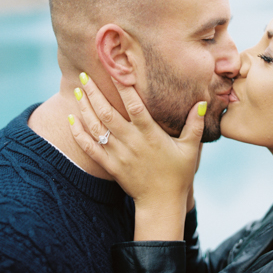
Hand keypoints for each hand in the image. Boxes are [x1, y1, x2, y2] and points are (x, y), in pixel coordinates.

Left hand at [69, 73, 205, 240]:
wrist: (161, 203)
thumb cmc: (178, 174)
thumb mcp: (190, 149)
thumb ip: (194, 125)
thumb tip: (201, 103)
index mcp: (150, 134)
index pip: (134, 105)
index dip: (123, 87)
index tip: (115, 70)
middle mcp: (132, 142)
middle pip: (108, 113)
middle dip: (94, 93)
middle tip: (83, 75)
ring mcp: (119, 155)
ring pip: (96, 128)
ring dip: (85, 108)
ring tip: (77, 91)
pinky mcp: (110, 166)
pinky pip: (90, 148)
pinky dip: (78, 134)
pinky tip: (71, 120)